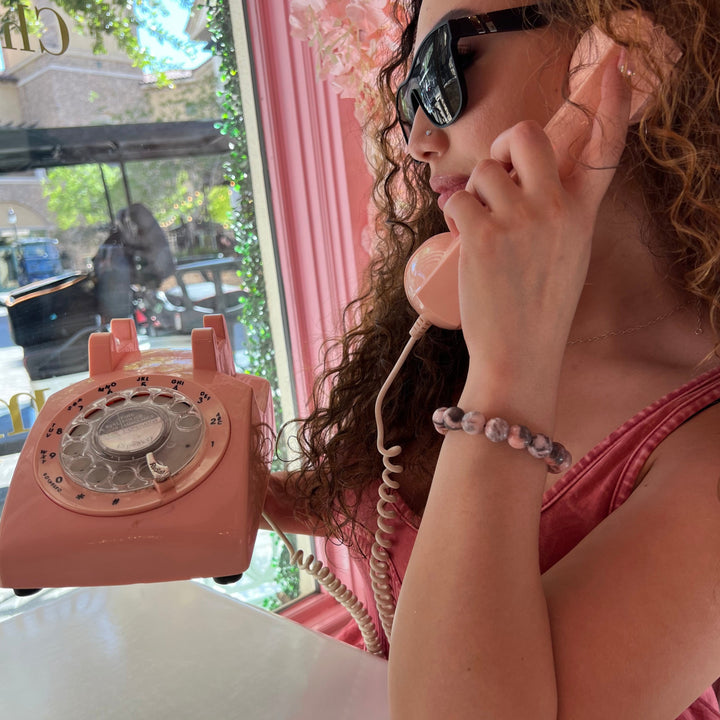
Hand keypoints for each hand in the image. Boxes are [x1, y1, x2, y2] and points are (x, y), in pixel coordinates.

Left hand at [443, 56, 632, 383]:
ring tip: (480, 228)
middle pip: (523, 136)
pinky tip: (464, 240)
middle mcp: (555, 207)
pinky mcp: (483, 235)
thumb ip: (559, 213)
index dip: (611, 107)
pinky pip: (456, 200)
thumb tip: (523, 180)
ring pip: (482, 172)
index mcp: (581, 212)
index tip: (616, 72)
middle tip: (494, 178)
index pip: (603, 150)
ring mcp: (520, 219)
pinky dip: (453, 216)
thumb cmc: (539, 308)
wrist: (519, 356)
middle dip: (500, 149)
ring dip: (473, 193)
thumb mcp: (567, 254)